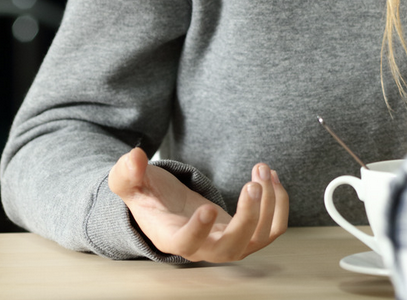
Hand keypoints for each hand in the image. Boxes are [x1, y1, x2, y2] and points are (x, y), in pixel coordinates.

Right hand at [108, 147, 288, 261]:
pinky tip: (271, 177)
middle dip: (248, 216)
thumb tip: (133, 158)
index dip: (197, 231)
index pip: (186, 245)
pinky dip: (279, 203)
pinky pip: (273, 229)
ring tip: (262, 169)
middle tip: (253, 183)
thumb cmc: (151, 196)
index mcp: (172, 236)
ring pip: (258, 237)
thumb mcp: (132, 183)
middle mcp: (203, 247)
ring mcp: (229, 244)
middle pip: (231, 248)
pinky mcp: (248, 235)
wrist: (171, 208)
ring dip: (269, 203)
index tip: (207, 208)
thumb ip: (127, 173)